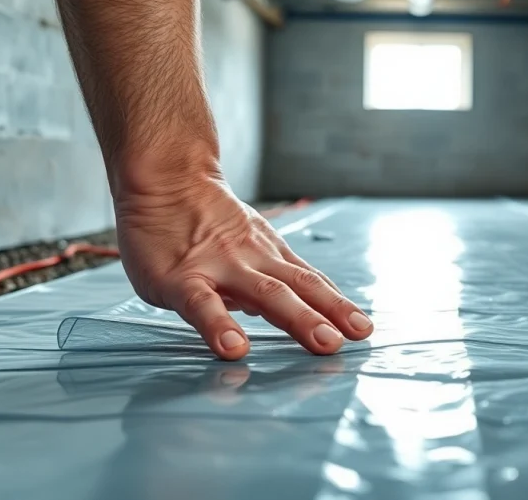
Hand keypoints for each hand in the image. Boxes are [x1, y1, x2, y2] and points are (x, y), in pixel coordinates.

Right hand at [112, 171, 372, 359]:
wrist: (164, 177)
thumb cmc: (204, 218)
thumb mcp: (248, 243)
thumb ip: (270, 277)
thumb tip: (300, 309)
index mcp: (269, 256)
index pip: (310, 282)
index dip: (338, 305)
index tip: (363, 329)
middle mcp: (254, 260)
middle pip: (299, 287)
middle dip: (329, 313)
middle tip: (353, 338)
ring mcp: (220, 267)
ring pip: (265, 294)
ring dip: (298, 318)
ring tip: (322, 343)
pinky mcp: (182, 278)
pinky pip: (203, 305)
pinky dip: (220, 326)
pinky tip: (234, 348)